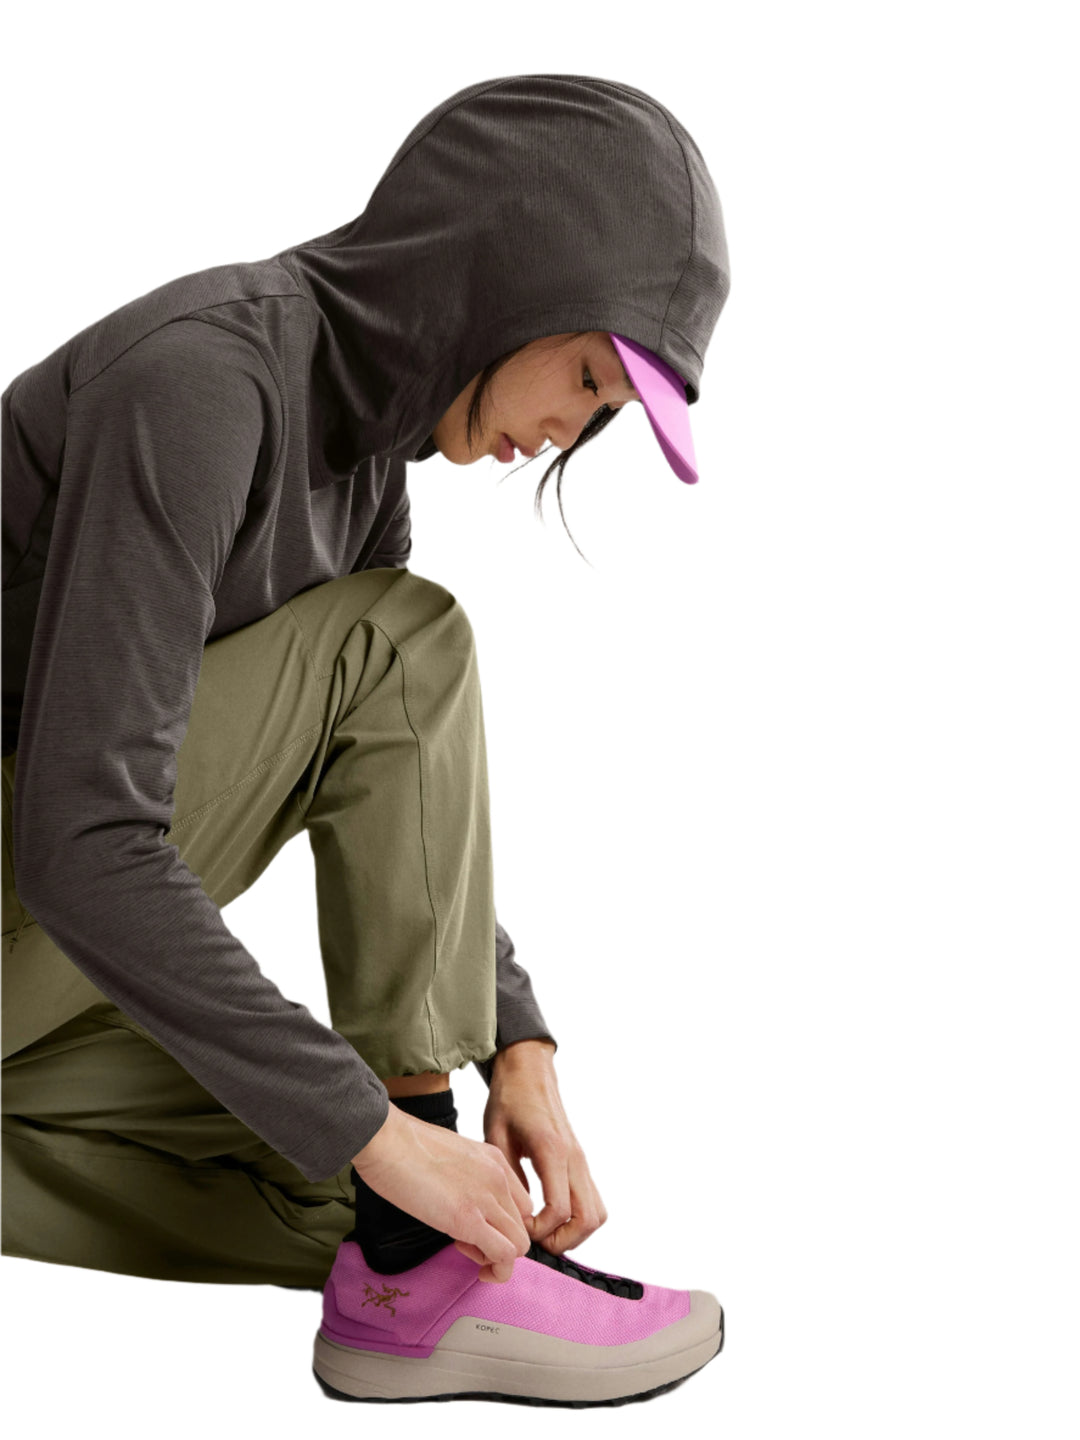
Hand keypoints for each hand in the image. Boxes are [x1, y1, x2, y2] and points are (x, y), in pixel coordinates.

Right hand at [351, 1104, 532, 1282]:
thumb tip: (458, 1200)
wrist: (385, 1139)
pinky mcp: (468, 1219)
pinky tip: (477, 1267)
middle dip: (499, 1242)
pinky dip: (497, 1270)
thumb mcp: (450, 1155)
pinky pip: (504, 1255)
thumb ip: (465, 1176)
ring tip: (467, 1250)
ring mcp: (486, 1198)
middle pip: (522, 1226)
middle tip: (468, 1242)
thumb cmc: (403, 1146)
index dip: (503, 1223)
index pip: (521, 1204)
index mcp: (493, 1160)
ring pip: (520, 1244)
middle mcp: (498, 1178)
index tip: (478, 1227)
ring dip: (498, 1259)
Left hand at [483, 1039, 607, 1255]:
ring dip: (575, 1233)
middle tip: (536, 1240)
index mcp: (551, 1151)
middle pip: (589, 1218)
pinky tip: (552, 1216)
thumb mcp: (496, 1137)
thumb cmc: (509, 1100)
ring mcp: (581, 1160)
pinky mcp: (581, 1161)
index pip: (559, 1208)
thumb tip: (516, 1215)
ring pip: (597, 1213)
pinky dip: (578, 1218)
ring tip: (544, 1232)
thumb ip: (508, 1176)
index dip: (539, 1230)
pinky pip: (592, 1200)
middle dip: (563, 1241)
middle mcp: (574, 1158)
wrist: (529, 1072)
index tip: (518, 1228)